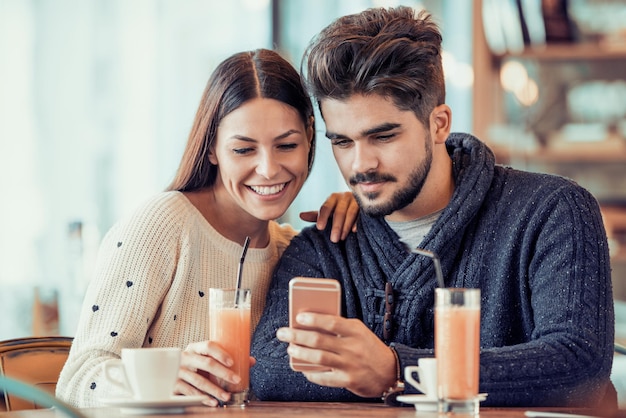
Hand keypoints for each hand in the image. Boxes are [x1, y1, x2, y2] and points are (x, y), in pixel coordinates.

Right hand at [175, 341, 253, 405]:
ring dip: (215, 390)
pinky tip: (213, 402)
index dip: (221, 353)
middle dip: (223, 373)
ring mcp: (179, 371)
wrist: (167, 373)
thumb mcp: (207, 359)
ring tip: (226, 396)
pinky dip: (203, 399)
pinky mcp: (174, 385)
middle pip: (206, 363)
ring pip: (199, 381)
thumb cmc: (194, 365)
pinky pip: (190, 393)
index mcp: (195, 348)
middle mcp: (186, 357)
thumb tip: (251, 361)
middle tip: (236, 380)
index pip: (208, 346)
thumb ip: (227, 359)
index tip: (232, 362)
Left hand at [276, 313, 396, 397]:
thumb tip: (312, 324)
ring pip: (318, 358)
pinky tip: (304, 369)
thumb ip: (340, 327)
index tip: (298, 317)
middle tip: (283, 333)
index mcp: (355, 330)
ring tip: (290, 349)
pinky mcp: (348, 380)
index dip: (313, 319)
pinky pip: (325, 378)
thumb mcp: (359, 332)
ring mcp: (350, 364)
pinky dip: (312, 373)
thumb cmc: (369, 348)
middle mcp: (352, 347)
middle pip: (319, 340)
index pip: (331, 322)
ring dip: (301, 353)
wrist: (390, 371)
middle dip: (297, 336)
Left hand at [299, 192, 358, 242]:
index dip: (322, 217)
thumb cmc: (339, 210)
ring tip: (342, 238)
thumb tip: (301, 216)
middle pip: (339, 211)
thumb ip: (316, 215)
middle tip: (333, 239)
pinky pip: (362, 214)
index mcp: (333, 198)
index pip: (326, 207)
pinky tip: (354, 231)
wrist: (359, 203)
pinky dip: (358, 222)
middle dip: (336, 226)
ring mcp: (356, 200)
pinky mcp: (366, 206)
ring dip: (346, 226)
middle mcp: (344, 197)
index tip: (320, 228)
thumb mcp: (328, 212)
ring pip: (351, 213)